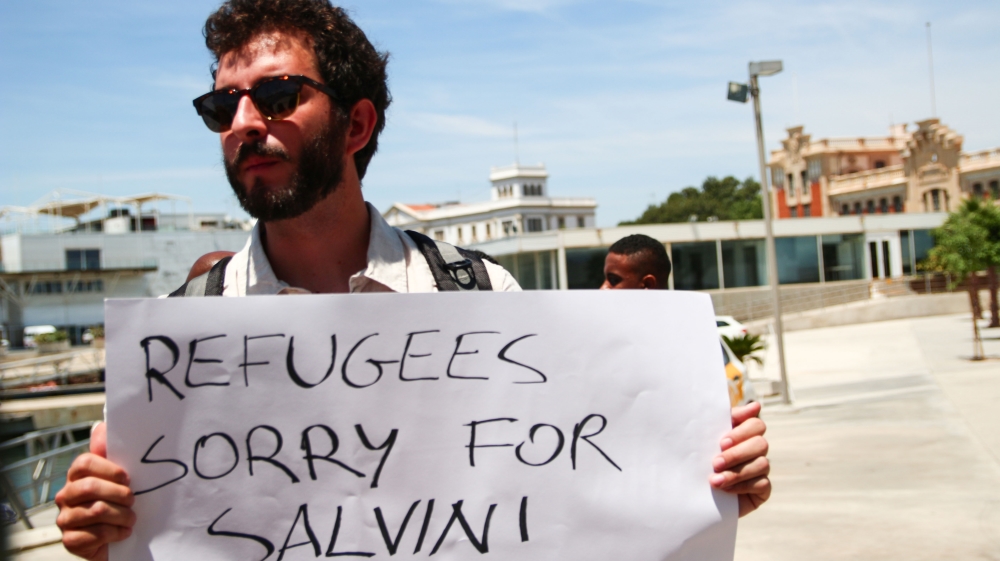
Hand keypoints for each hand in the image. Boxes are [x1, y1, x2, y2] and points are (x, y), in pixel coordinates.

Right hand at [55, 422, 135, 559]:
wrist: (116, 538)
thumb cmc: (119, 502)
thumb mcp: (120, 477)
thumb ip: (112, 452)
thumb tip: (101, 426)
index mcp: (77, 476)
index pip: (84, 463)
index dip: (109, 469)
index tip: (128, 478)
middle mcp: (66, 495)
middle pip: (90, 487)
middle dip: (119, 494)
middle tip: (133, 500)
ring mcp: (65, 518)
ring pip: (95, 511)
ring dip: (121, 515)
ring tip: (132, 518)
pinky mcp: (70, 540)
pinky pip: (94, 534)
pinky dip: (115, 533)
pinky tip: (123, 532)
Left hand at [709, 402, 770, 516]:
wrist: (693, 494)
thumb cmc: (699, 461)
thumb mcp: (708, 439)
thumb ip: (727, 420)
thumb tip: (756, 406)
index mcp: (743, 434)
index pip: (756, 424)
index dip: (741, 432)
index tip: (722, 442)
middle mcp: (755, 450)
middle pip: (760, 444)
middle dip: (737, 454)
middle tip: (715, 463)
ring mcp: (761, 469)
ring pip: (762, 464)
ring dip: (736, 472)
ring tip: (715, 480)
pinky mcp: (762, 489)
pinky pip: (762, 484)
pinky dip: (742, 486)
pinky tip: (725, 489)